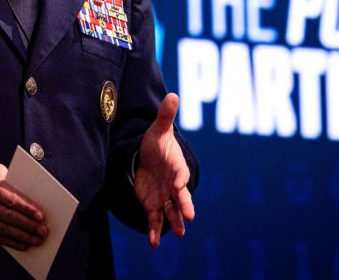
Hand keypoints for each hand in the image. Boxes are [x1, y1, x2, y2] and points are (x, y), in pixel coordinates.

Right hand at [0, 159, 47, 250]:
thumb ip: (8, 178)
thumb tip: (27, 195)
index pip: (11, 199)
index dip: (27, 208)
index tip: (41, 215)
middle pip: (9, 216)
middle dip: (28, 225)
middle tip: (44, 231)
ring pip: (3, 229)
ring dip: (22, 236)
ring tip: (37, 240)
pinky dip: (10, 242)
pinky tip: (23, 245)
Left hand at [134, 93, 194, 247]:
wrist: (148, 157)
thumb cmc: (157, 143)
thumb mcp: (159, 129)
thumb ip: (165, 115)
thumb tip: (173, 94)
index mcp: (177, 166)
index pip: (180, 174)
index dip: (180, 180)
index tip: (180, 185)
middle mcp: (173, 184)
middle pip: (180, 196)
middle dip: (184, 206)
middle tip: (190, 217)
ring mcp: (164, 196)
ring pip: (170, 211)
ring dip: (173, 222)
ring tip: (178, 233)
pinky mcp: (153, 204)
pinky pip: (154, 219)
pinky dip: (154, 230)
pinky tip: (153, 243)